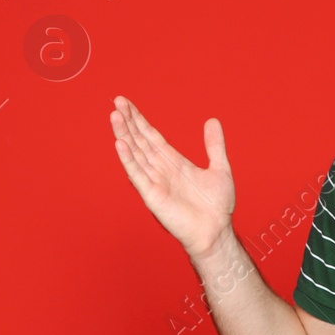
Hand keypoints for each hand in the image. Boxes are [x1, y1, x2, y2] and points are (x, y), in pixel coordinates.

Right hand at [110, 96, 234, 259]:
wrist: (217, 232)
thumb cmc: (217, 206)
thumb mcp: (219, 168)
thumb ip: (214, 145)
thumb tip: (212, 121)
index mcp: (173, 162)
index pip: (151, 136)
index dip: (139, 119)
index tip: (126, 103)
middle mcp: (160, 170)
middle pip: (140, 141)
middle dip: (128, 122)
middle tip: (116, 102)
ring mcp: (155, 182)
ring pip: (135, 154)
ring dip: (124, 135)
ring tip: (114, 116)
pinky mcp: (153, 196)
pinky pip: (138, 175)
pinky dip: (128, 160)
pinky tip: (120, 144)